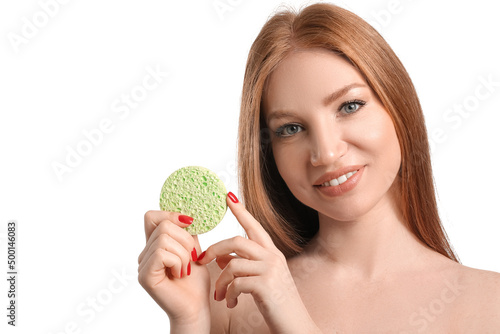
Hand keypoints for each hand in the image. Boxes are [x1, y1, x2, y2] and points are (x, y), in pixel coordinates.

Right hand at [137, 211, 209, 330]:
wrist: (196, 307)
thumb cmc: (196, 282)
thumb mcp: (194, 250)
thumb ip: (187, 233)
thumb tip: (187, 214)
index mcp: (155, 245)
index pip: (152, 216)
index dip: (171, 215)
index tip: (190, 225)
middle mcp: (145, 253)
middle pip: (163, 225)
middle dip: (185, 239)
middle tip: (192, 258)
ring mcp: (142, 264)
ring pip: (164, 239)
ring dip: (184, 253)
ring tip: (186, 268)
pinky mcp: (145, 275)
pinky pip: (162, 254)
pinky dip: (178, 261)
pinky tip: (180, 274)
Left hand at [197, 192, 320, 333]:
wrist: (296, 326)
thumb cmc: (277, 304)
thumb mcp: (261, 280)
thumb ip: (243, 265)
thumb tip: (220, 257)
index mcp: (272, 253)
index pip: (254, 226)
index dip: (241, 211)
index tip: (227, 196)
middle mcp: (273, 257)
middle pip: (236, 241)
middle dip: (214, 249)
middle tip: (201, 259)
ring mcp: (271, 270)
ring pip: (232, 264)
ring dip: (220, 282)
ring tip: (220, 296)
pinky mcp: (266, 286)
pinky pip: (236, 283)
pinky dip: (228, 294)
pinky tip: (231, 303)